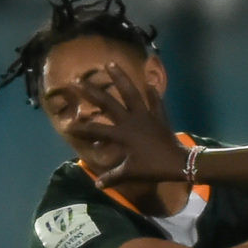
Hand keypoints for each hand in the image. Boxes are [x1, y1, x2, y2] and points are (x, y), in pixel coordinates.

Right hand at [74, 61, 186, 185]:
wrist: (180, 162)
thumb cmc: (153, 167)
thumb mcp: (131, 172)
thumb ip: (113, 177)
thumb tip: (97, 184)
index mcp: (122, 134)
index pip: (96, 130)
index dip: (81, 129)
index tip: (66, 125)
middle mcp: (131, 120)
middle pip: (108, 103)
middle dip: (91, 91)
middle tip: (76, 80)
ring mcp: (146, 115)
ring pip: (131, 92)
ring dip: (120, 77)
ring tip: (110, 63)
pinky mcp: (159, 116)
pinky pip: (156, 102)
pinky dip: (153, 93)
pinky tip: (149, 82)